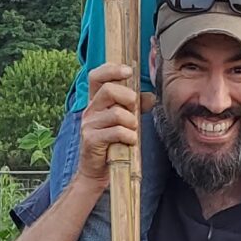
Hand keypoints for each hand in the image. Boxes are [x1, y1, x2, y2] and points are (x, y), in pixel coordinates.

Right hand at [76, 62, 146, 190]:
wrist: (97, 170)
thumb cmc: (112, 143)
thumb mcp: (125, 121)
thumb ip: (136, 107)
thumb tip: (151, 96)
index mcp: (96, 101)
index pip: (96, 76)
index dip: (111, 69)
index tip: (128, 71)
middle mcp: (90, 110)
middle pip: (107, 90)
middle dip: (127, 96)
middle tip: (135, 106)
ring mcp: (88, 125)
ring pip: (114, 113)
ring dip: (130, 121)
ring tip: (133, 129)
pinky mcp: (91, 139)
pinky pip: (115, 132)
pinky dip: (128, 135)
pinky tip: (130, 141)